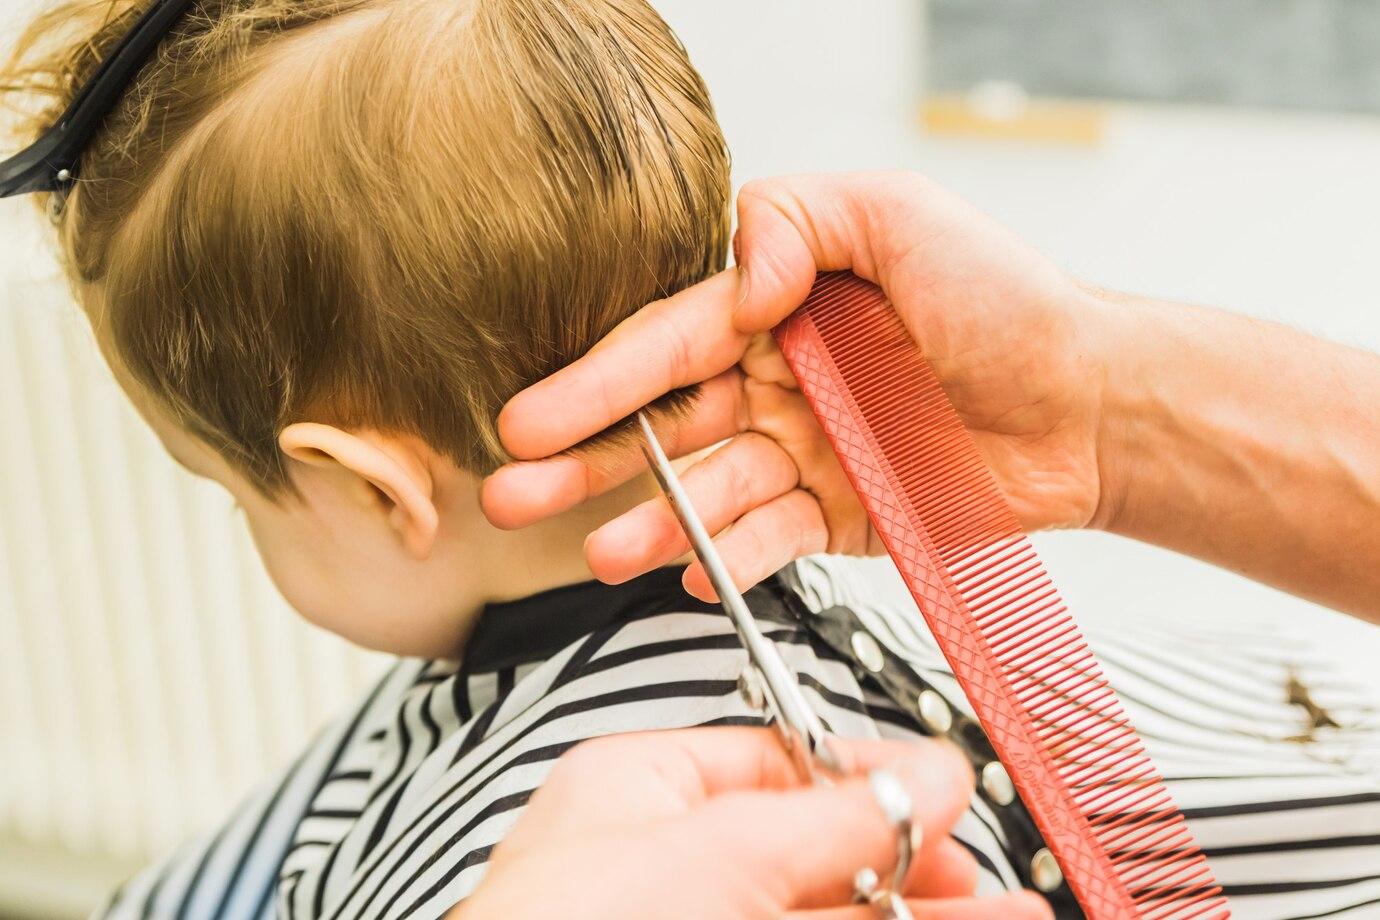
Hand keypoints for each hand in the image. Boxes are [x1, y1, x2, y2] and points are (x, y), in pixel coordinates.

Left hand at [452, 728, 1050, 918]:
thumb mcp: (709, 853)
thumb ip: (829, 814)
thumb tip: (924, 774)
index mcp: (637, 792)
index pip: (777, 762)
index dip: (868, 776)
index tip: (944, 797)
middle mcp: (667, 867)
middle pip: (817, 852)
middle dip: (913, 863)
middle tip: (988, 880)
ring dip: (922, 916)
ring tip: (1016, 918)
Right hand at [483, 171, 1113, 597]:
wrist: (1089, 400)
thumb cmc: (1005, 297)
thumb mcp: (897, 214)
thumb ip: (794, 220)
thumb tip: (732, 279)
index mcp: (772, 309)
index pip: (665, 345)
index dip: (595, 383)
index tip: (527, 418)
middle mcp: (773, 383)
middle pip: (661, 428)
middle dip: (584, 463)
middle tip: (514, 495)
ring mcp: (799, 454)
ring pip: (705, 494)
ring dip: (648, 523)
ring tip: (597, 552)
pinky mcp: (834, 516)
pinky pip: (767, 541)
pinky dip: (727, 559)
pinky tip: (689, 569)